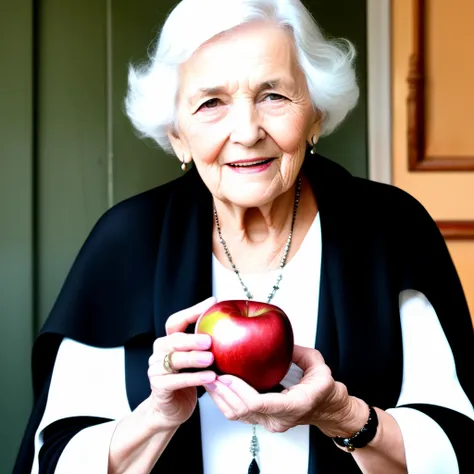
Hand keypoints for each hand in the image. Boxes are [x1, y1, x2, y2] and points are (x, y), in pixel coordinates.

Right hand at [146, 297, 217, 430]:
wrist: (170, 410)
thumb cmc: (187, 382)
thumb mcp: (197, 361)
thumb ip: (205, 346)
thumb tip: (231, 326)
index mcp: (168, 341)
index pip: (176, 321)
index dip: (193, 311)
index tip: (213, 303)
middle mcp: (159, 352)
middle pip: (174, 340)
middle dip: (192, 339)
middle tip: (209, 340)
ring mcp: (156, 369)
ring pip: (174, 360)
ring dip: (193, 358)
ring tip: (211, 359)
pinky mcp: (159, 387)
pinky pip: (176, 381)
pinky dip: (194, 378)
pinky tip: (209, 377)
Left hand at [204, 344, 365, 435]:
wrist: (328, 409)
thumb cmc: (325, 389)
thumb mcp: (318, 365)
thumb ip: (299, 352)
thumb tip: (279, 338)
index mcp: (293, 405)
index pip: (259, 404)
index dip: (239, 390)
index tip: (226, 375)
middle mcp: (278, 418)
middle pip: (241, 410)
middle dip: (222, 392)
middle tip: (209, 371)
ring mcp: (269, 422)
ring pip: (236, 414)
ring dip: (219, 397)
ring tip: (207, 376)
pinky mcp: (262, 420)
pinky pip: (238, 413)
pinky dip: (224, 399)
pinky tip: (217, 384)